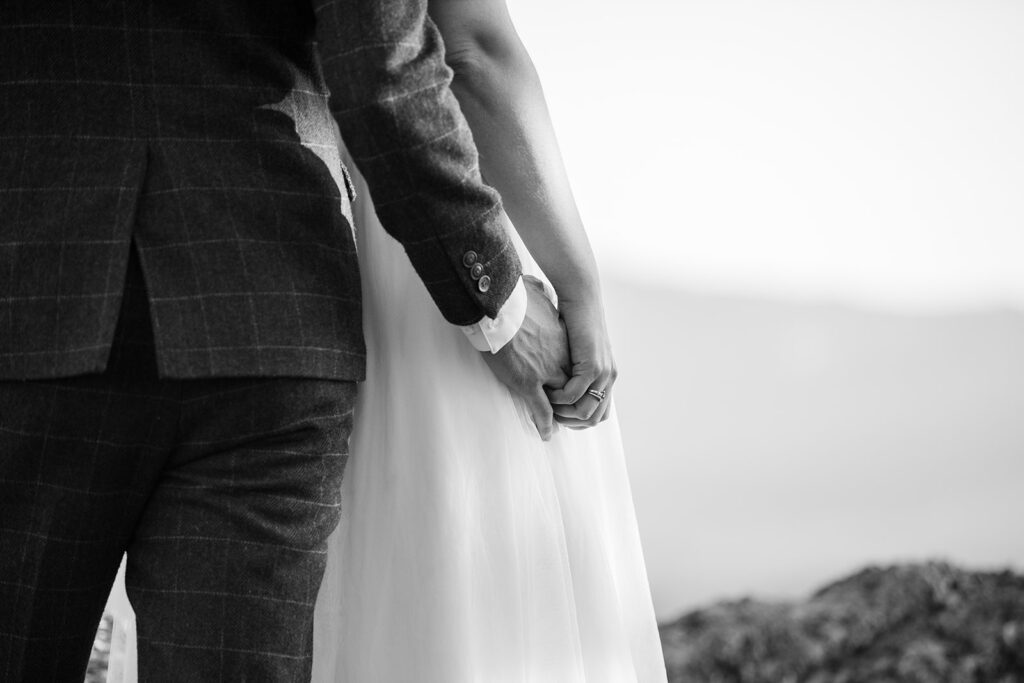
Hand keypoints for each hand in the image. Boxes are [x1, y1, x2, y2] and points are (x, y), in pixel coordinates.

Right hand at [481, 276, 570, 439]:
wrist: (496, 306)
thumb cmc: (511, 296)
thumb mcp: (534, 290)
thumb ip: (538, 290)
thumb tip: (534, 282)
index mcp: (562, 338)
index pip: (575, 363)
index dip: (573, 374)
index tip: (569, 380)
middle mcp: (560, 357)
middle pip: (574, 384)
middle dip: (573, 397)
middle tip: (570, 408)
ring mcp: (546, 372)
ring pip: (563, 400)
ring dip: (562, 412)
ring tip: (559, 423)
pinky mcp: (529, 383)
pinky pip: (542, 410)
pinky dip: (545, 423)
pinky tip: (546, 433)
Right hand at [546, 294, 616, 428]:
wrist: (581, 298)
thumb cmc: (573, 319)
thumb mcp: (575, 350)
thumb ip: (574, 368)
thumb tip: (561, 381)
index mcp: (607, 376)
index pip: (600, 414)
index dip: (579, 422)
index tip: (559, 417)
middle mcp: (609, 377)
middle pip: (594, 418)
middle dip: (570, 422)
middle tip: (550, 417)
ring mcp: (603, 372)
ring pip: (585, 411)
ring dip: (563, 413)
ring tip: (546, 406)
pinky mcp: (592, 365)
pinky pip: (575, 394)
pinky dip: (559, 399)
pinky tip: (547, 393)